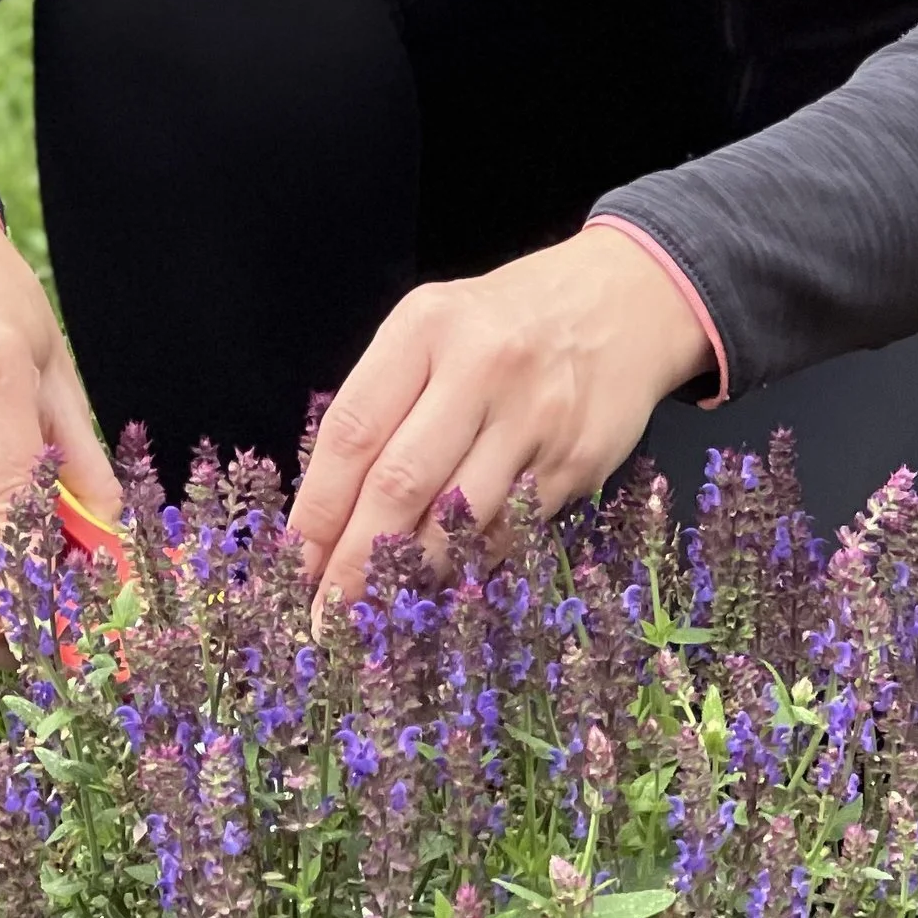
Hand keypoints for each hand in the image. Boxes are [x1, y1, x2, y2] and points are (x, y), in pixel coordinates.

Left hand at [290, 227, 709, 616]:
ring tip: (375, 611)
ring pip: (456, 519)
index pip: (353, 430)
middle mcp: (483, 367)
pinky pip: (509, 531)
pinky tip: (441, 583)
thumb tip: (329, 511)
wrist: (626, 302)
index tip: (290, 562)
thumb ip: (385, 400)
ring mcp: (537, 417)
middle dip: (353, 560)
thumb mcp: (435, 327)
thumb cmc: (507, 321)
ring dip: (410, 575)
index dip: (317, 506)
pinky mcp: (578, 461)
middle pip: (400, 482)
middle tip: (323, 615)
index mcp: (429, 327)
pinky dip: (469, 564)